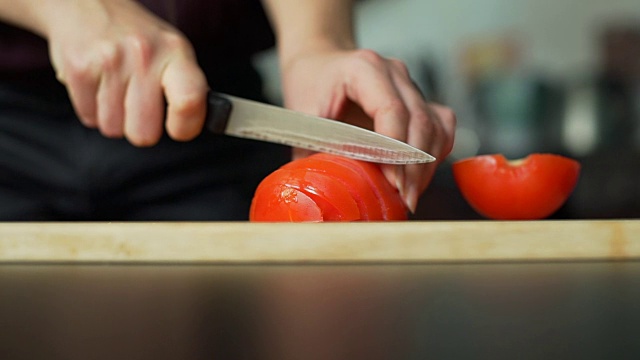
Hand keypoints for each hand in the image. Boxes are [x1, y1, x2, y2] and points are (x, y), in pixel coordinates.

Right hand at [44, 0, 207, 145]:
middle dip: (141, 128)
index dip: (185, 127)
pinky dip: (92, 109)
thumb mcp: (173, 50)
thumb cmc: (136, 35)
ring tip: (116, 90)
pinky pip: (89, 117)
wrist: (88, 2)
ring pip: (114, 129)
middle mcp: (144, 55)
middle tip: (139, 106)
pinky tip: (99, 86)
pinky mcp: (79, 68)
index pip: (189, 102)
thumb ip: (188, 87)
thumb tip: (198, 122)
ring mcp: (109, 61)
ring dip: (114, 118)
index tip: (178, 128)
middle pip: (144, 133)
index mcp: (176, 51)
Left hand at [280, 48, 455, 212]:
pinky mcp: (419, 101)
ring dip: (426, 166)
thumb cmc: (309, 89)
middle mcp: (394, 73)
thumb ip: (315, 151)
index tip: (393, 183)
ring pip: (436, 127)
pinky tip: (418, 178)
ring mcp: (410, 86)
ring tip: (410, 195)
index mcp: (363, 69)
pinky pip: (440, 129)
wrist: (318, 65)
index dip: (395, 150)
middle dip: (414, 167)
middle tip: (404, 200)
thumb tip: (325, 192)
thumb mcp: (302, 121)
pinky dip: (434, 155)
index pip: (392, 110)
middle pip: (420, 121)